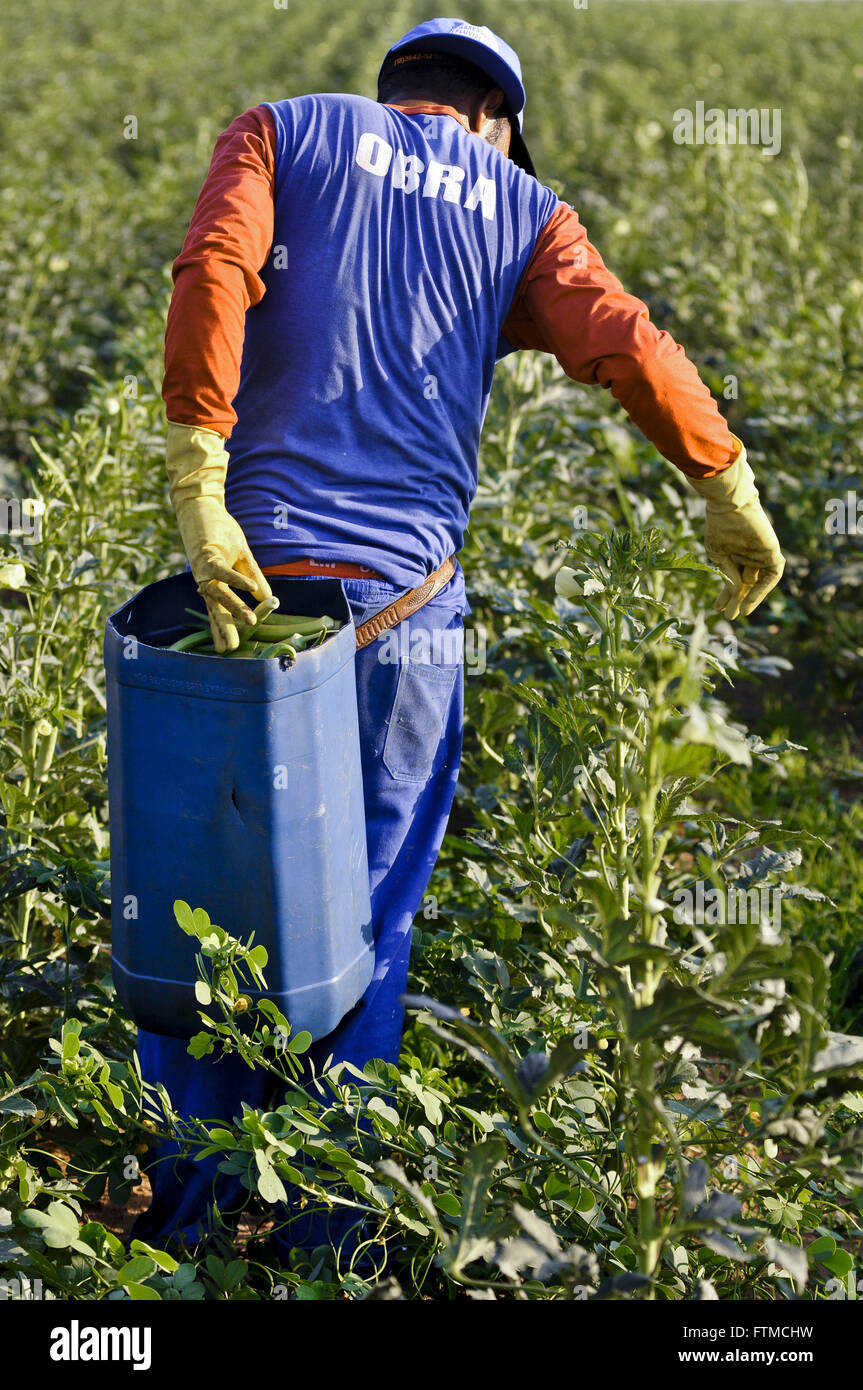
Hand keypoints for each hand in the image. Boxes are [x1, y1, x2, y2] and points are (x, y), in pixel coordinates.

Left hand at [165, 422, 271, 650]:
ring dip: (236, 607)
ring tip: (252, 621)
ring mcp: (205, 569)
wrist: (202, 506)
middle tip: (231, 650)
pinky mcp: (208, 554)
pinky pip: (224, 570)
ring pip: (220, 593)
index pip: (218, 610)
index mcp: (213, 583)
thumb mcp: (241, 557)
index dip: (223, 629)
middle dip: (223, 629)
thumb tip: (268, 598)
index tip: (228, 649)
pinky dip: (238, 579)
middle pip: (215, 608)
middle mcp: (206, 580)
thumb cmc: (220, 532)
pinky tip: (252, 589)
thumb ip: (254, 577)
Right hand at [689, 438, 784, 619]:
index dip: (725, 593)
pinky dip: (761, 591)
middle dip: (736, 599)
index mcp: (734, 552)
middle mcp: (748, 554)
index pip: (732, 577)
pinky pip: (771, 576)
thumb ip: (726, 574)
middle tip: (729, 617)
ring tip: (739, 612)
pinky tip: (748, 602)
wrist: (730, 504)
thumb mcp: (717, 554)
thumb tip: (735, 591)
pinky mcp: (772, 552)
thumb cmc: (720, 525)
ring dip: (750, 598)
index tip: (717, 608)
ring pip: (758, 582)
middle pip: (745, 582)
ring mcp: (761, 554)